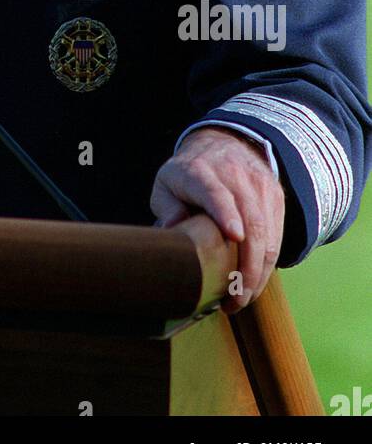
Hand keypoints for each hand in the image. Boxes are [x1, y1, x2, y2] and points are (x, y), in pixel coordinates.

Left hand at [150, 126, 284, 314]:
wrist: (223, 144)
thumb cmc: (188, 174)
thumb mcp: (167, 185)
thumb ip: (168, 209)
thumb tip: (172, 234)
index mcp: (200, 172)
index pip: (215, 191)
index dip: (225, 212)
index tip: (233, 236)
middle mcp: (234, 175)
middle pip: (250, 221)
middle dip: (247, 266)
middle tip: (234, 299)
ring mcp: (259, 186)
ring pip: (267, 234)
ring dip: (259, 273)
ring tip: (242, 299)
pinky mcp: (275, 196)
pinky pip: (277, 235)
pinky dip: (268, 264)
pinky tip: (254, 282)